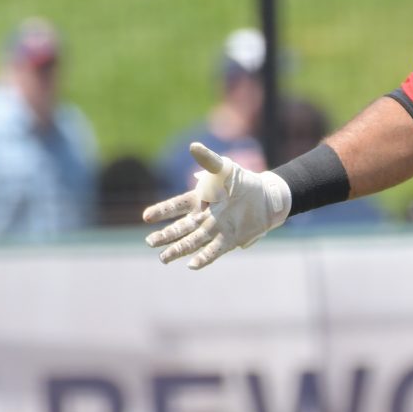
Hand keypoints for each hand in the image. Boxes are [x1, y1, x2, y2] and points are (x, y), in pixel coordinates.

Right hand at [142, 142, 289, 269]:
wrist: (266, 197)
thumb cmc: (242, 181)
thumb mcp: (225, 168)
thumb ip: (208, 160)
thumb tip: (193, 146)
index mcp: (199, 199)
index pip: (176, 206)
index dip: (162, 211)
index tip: (146, 217)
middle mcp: (203, 217)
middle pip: (180, 228)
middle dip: (165, 236)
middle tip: (150, 242)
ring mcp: (215, 230)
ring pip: (192, 242)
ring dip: (178, 250)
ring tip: (163, 258)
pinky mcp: (228, 240)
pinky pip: (213, 251)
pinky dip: (203, 258)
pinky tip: (191, 265)